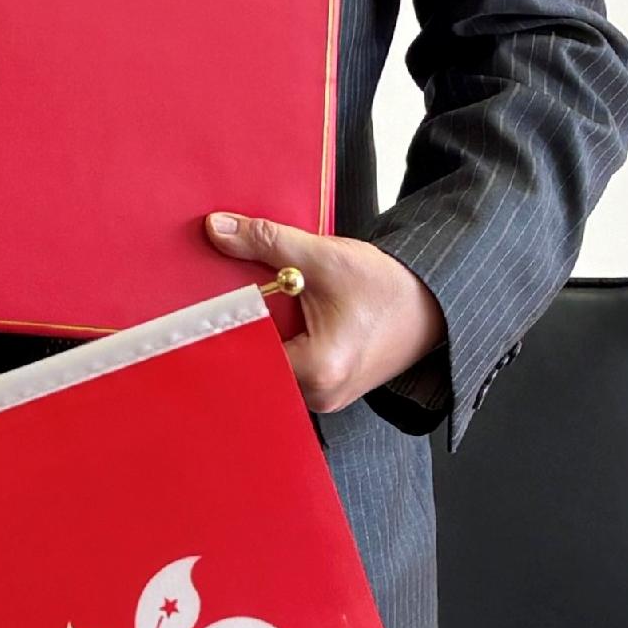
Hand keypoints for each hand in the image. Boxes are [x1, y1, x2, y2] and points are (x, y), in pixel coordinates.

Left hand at [205, 211, 445, 418]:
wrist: (430, 304)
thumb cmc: (387, 288)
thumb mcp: (324, 257)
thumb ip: (266, 242)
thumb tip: (218, 229)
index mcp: (319, 370)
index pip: (245, 357)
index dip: (220, 328)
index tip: (197, 306)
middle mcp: (320, 396)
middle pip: (254, 368)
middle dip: (236, 333)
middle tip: (221, 302)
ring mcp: (324, 398)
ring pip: (269, 370)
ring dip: (256, 339)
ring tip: (247, 308)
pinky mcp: (326, 390)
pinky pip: (285, 371)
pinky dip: (274, 346)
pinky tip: (270, 321)